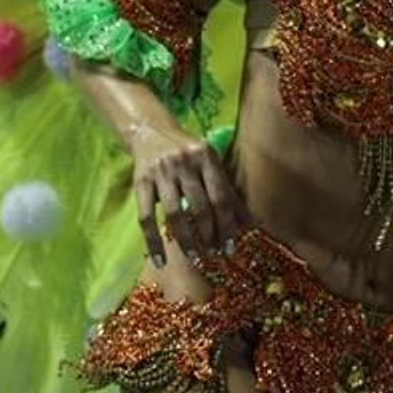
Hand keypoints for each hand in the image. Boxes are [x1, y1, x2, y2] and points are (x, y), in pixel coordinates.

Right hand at [130, 123, 248, 266]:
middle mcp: (184, 162)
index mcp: (206, 156)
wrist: (151, 131)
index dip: (227, 225)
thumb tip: (251, 223)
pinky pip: (146, 218)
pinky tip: (161, 260)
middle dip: (209, 235)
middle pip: (200, 207)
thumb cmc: (189, 152)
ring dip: (186, 241)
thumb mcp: (210, 163)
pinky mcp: (140, 182)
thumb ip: (228, 190)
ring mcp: (161, 172)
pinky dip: (153, 242)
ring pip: (175, 214)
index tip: (230, 248)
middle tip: (215, 255)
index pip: (221, 197)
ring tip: (195, 258)